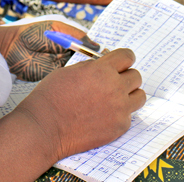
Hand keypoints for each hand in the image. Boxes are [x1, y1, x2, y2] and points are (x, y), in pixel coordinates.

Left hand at [0, 21, 99, 81]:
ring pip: (80, 68)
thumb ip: (75, 35)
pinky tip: (84, 77)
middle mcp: (68, 52)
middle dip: (95, 61)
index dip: (97, 50)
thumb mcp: (56, 28)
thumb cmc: (32, 33)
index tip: (109, 54)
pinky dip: (76, 77)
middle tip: (105, 64)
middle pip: (87, 58)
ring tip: (98, 71)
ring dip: (87, 70)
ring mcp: (62, 64)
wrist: (12, 47)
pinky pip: (69, 77)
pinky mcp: (56, 75)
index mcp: (69, 39)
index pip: (88, 45)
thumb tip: (95, 45)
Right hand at [14, 49, 144, 160]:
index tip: (121, 63)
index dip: (124, 59)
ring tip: (114, 99)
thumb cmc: (51, 98)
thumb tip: (104, 65)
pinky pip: (129, 116)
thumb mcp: (69, 71)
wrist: (44, 128)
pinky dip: (120, 115)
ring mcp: (119, 109)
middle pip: (136, 76)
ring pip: (139, 96)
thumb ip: (91, 67)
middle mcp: (115, 88)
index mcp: (102, 70)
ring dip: (129, 95)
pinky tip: (104, 116)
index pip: (127, 56)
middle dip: (126, 76)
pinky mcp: (119, 127)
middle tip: (114, 82)